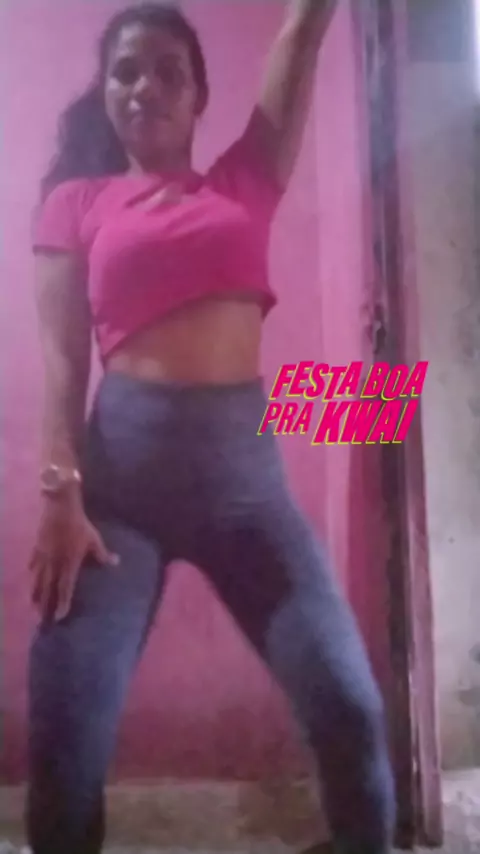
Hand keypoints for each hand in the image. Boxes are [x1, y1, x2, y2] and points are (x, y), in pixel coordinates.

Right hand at [29, 489, 118, 621]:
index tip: (60, 617)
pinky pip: (33, 564)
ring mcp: (43, 556)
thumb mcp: (94, 539)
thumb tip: (116, 562)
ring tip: (34, 605)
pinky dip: (32, 573)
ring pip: (37, 580)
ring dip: (35, 593)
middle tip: (42, 619)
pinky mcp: (37, 547)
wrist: (60, 508)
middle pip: (47, 589)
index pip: (65, 589)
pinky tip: (31, 577)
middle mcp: (54, 563)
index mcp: (69, 564)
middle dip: (45, 605)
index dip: (63, 604)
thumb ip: (102, 554)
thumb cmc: (80, 524)